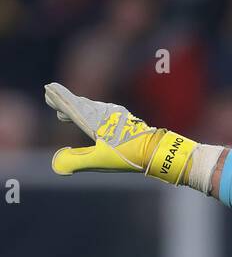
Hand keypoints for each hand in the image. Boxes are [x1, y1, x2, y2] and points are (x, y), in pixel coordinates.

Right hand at [45, 82, 196, 183]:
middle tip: (52, 98)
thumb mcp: (101, 161)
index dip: (60, 100)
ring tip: (67, 112)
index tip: (48, 91)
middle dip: (66, 102)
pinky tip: (96, 119)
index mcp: (96, 121)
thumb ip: (77, 161)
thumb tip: (57, 165)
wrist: (159, 151)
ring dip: (79, 108)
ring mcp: (117, 116)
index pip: (73, 108)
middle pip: (82, 105)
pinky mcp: (127, 122)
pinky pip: (104, 113)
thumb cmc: (130, 156)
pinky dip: (93, 113)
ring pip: (93, 108)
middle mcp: (106, 114)